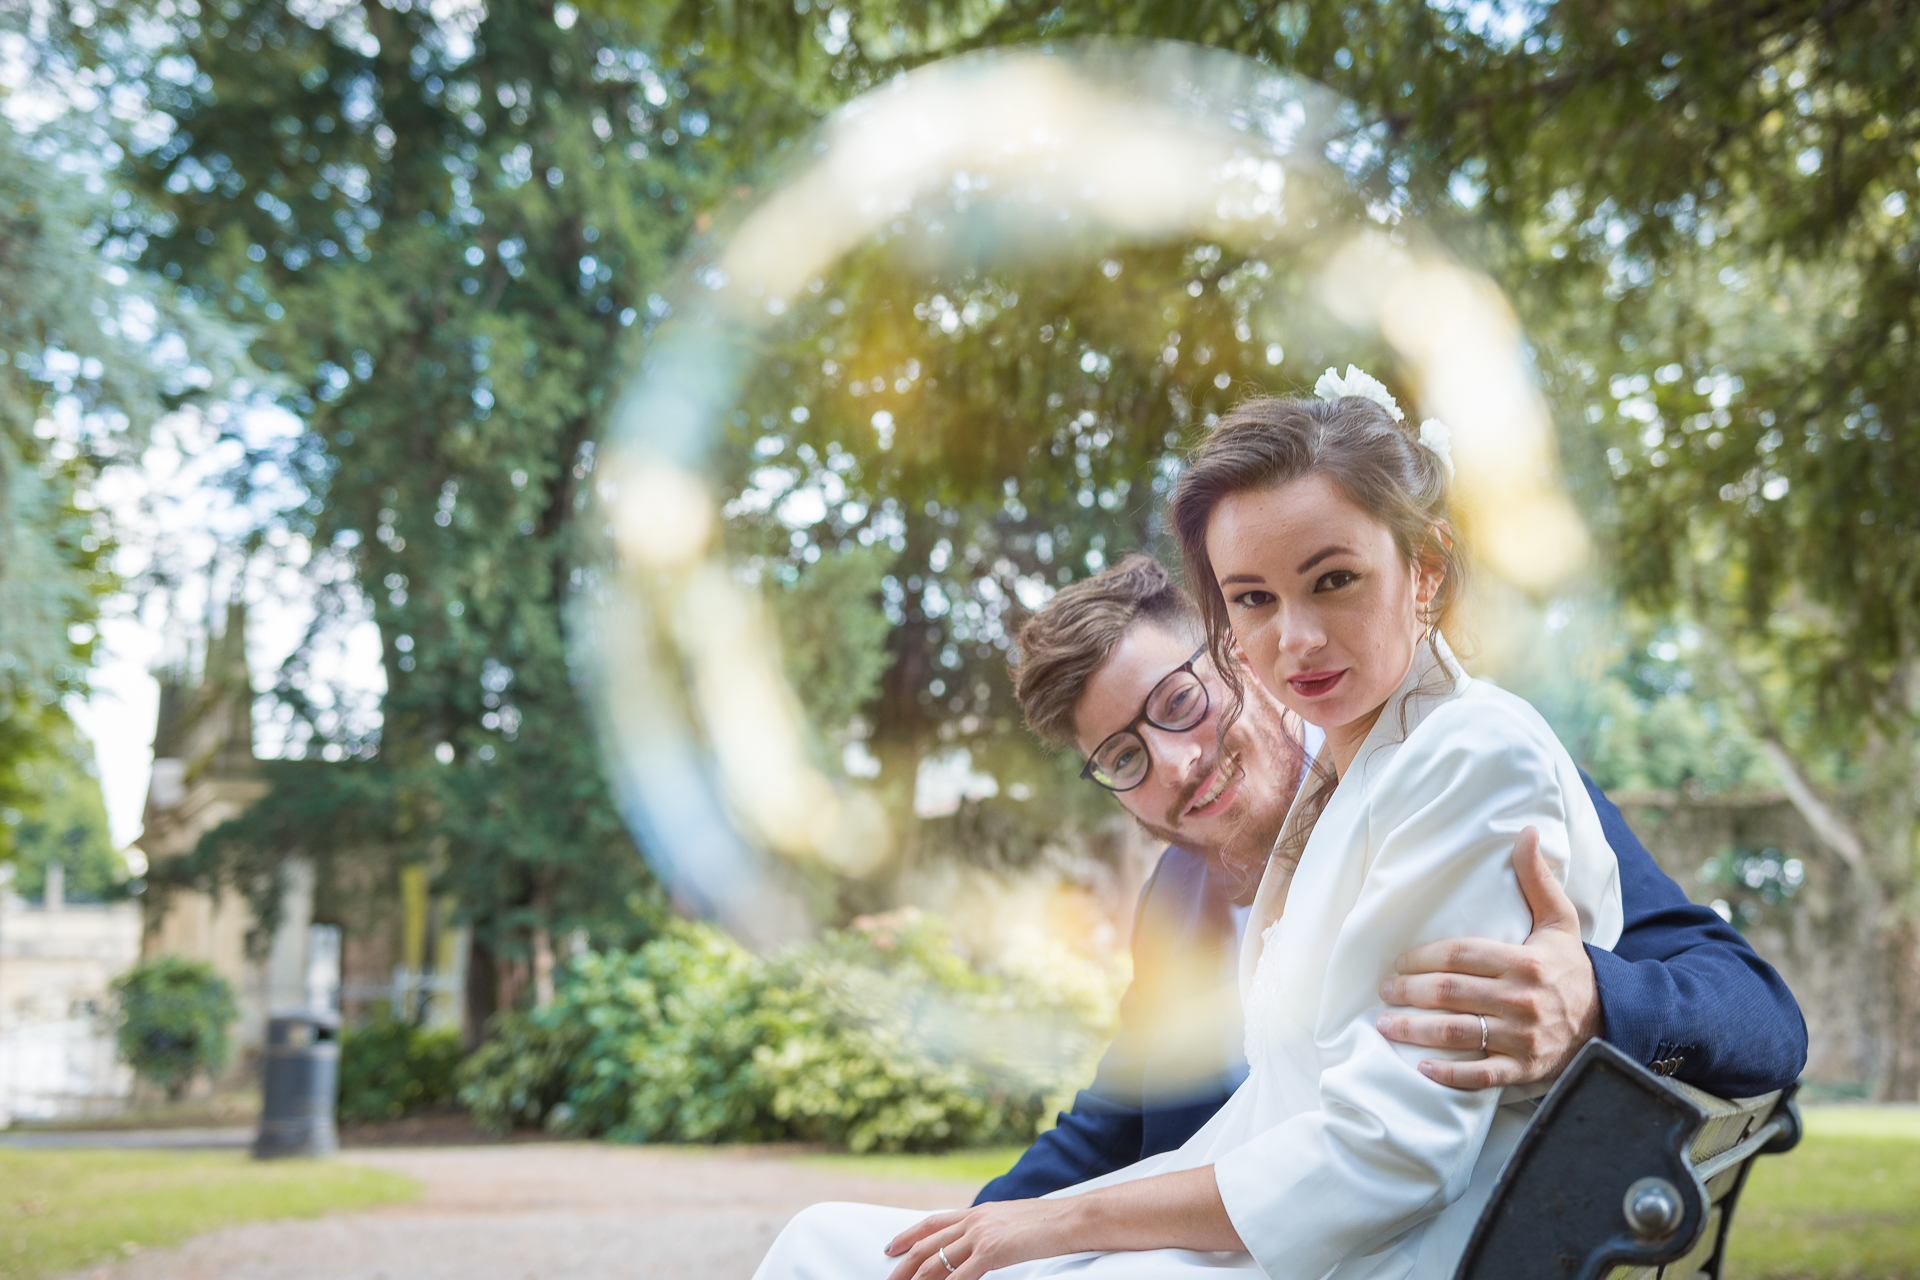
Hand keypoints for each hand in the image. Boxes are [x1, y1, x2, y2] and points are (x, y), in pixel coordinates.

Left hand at [882, 1199, 1084, 1279]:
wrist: (1072, 1218)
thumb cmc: (1049, 1223)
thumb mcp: (1011, 1220)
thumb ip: (990, 1228)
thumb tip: (978, 1243)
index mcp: (978, 1212)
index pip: (933, 1222)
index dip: (908, 1234)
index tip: (890, 1247)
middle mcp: (974, 1220)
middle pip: (926, 1243)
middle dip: (902, 1264)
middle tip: (887, 1278)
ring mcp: (981, 1235)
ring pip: (936, 1261)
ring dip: (916, 1279)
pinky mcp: (992, 1251)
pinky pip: (960, 1276)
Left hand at [1375, 827, 1602, 1089]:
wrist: (1610, 1020)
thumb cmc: (1571, 967)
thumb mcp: (1560, 921)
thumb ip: (1537, 879)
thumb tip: (1525, 832)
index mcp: (1526, 962)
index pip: (1460, 956)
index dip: (1423, 958)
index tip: (1399, 962)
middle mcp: (1523, 1000)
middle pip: (1452, 993)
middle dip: (1410, 992)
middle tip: (1384, 991)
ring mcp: (1523, 1038)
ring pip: (1458, 1033)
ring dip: (1416, 1030)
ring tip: (1385, 1025)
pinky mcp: (1524, 1069)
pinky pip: (1481, 1076)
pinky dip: (1449, 1075)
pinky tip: (1421, 1068)